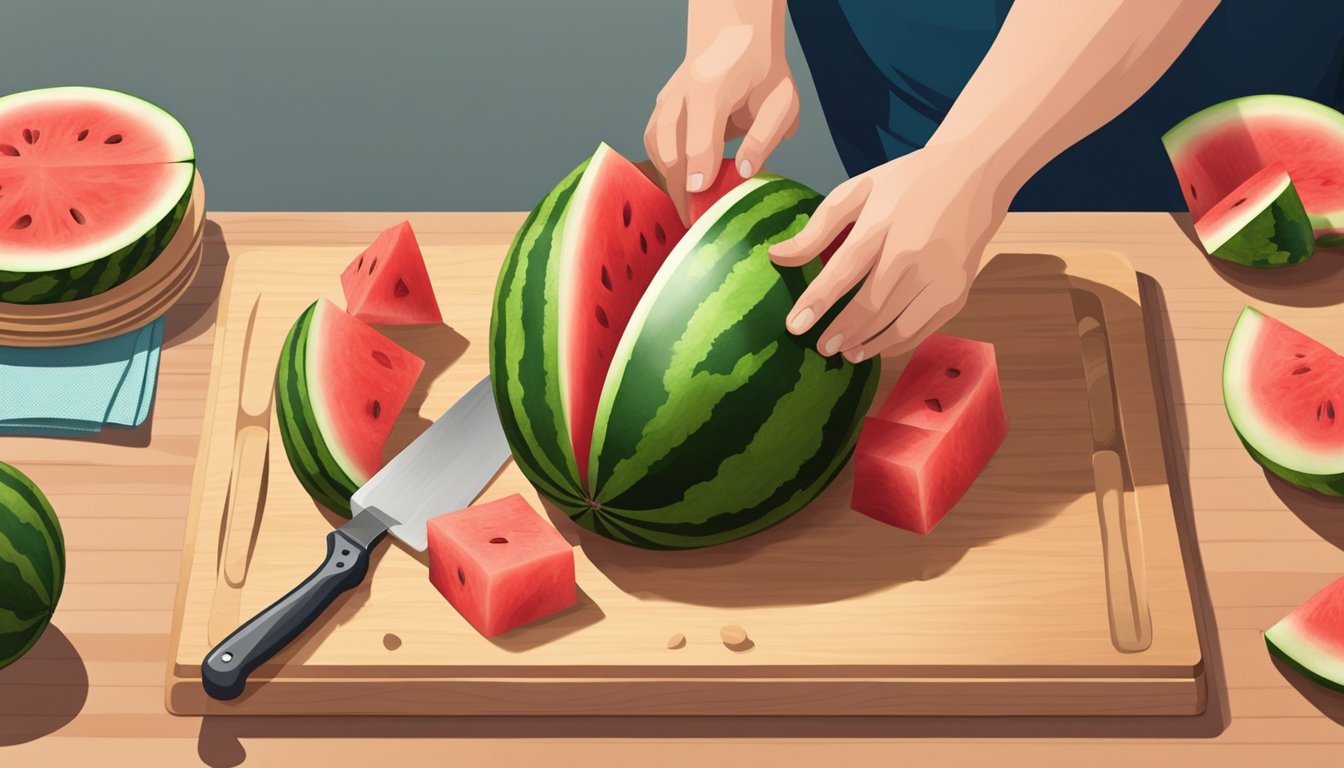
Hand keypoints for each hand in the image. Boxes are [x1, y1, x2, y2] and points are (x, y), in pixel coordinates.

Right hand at [644, 0, 797, 220]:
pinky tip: (682, 184)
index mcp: (714, 87)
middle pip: (670, 146)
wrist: (735, 37)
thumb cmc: (762, 73)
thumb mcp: (782, 101)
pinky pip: (654, 143)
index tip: (700, 196)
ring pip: (656, 146)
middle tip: (696, 220)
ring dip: (670, 178)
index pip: (701, 134)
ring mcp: (666, 99)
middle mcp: (682, 92)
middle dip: (680, 186)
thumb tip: (744, 172)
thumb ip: (765, 136)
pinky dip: (665, 166)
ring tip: (689, 208)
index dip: (700, 168)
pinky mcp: (660, 108)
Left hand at [768, 143, 1009, 361]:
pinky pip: (921, 330)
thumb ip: (818, 228)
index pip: (845, 269)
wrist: (974, 176)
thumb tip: (776, 256)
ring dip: (868, 344)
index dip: (818, 301)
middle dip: (841, 331)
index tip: (794, 326)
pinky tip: (874, 346)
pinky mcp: (957, 292)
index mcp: (884, 222)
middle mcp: (915, 252)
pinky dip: (896, 344)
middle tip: (819, 347)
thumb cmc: (906, 185)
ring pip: (898, 325)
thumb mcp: (859, 191)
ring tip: (845, 352)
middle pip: (871, 304)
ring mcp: (940, 275)